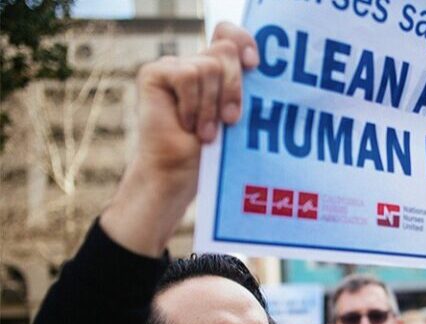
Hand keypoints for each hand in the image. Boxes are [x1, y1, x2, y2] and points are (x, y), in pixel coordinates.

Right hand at [101, 22, 258, 255]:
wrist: (179, 175)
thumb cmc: (211, 154)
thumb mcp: (237, 118)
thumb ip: (244, 88)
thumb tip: (259, 65)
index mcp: (218, 71)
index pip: (231, 35)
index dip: (244, 41)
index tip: (255, 65)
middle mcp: (196, 64)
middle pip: (225, 51)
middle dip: (234, 89)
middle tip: (230, 121)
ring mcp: (174, 67)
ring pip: (208, 66)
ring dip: (211, 106)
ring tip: (205, 132)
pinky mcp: (154, 73)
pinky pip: (186, 75)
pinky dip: (192, 104)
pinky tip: (186, 124)